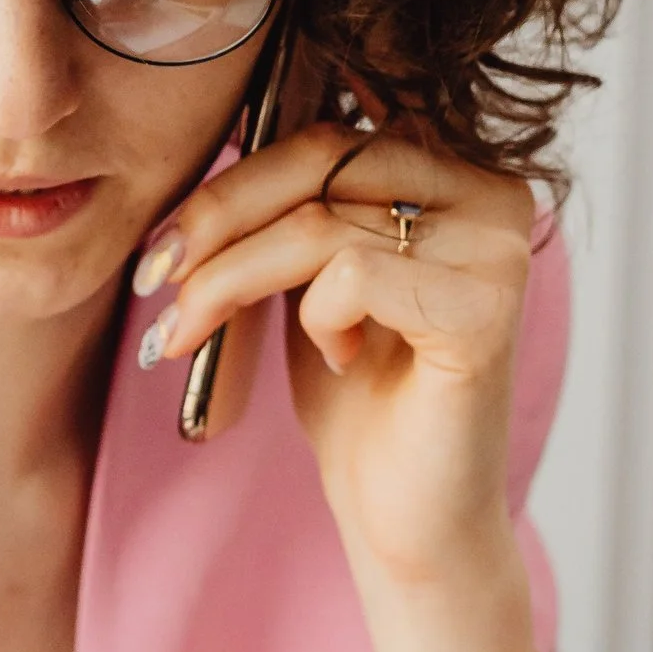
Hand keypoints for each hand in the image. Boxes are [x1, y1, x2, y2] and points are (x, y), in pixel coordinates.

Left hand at [132, 123, 552, 651]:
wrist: (408, 519)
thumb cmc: (360, 399)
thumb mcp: (307, 278)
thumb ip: (288, 207)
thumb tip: (200, 150)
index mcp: (455, 168)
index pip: (327, 132)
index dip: (232, 180)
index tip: (161, 245)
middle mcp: (492, 192)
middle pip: (322, 157)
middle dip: (216, 220)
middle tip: (154, 282)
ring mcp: (498, 246)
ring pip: (318, 222)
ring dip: (227, 279)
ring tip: (189, 334)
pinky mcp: (486, 307)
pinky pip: (351, 274)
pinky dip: (315, 317)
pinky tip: (334, 359)